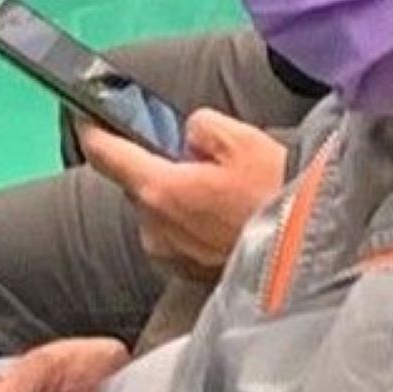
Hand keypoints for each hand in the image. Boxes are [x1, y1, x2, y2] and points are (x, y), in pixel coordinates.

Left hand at [80, 105, 294, 284]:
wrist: (308, 256)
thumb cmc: (276, 198)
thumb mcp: (241, 140)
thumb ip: (200, 126)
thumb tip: (189, 136)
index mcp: (158, 189)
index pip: (106, 154)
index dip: (92, 131)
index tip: (84, 117)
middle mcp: (152, 226)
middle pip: (139, 184)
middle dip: (162, 169)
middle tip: (204, 162)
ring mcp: (168, 254)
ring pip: (159, 212)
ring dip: (179, 200)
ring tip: (226, 197)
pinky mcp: (186, 274)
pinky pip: (177, 238)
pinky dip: (192, 226)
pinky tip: (228, 222)